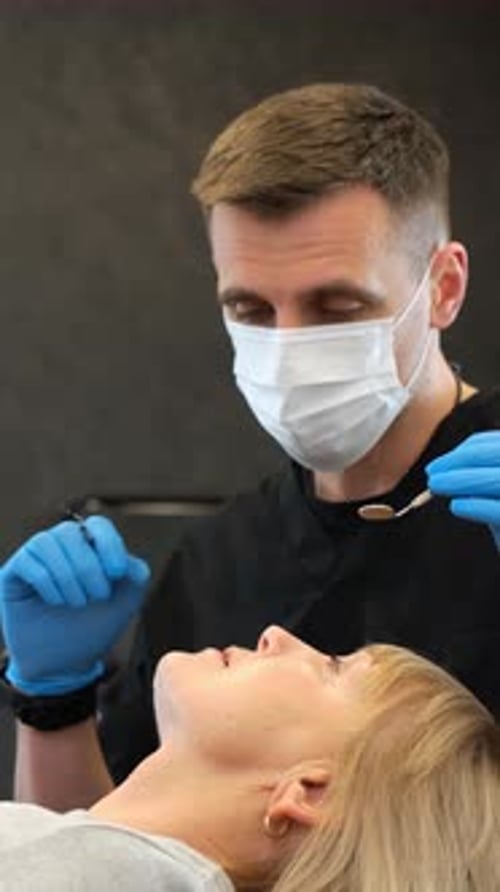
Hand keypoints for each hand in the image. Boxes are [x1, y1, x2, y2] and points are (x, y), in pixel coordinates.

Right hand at [0, 516, 149, 694]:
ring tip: (77, 603)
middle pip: (70, 532)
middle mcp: (60, 547)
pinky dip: (47, 582)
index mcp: (89, 548)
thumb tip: (127, 559)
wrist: (63, 665)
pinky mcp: (13, 574)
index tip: (118, 572)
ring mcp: (34, 558)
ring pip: (46, 542)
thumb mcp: (125, 602)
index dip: (109, 543)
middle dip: (89, 566)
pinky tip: (56, 601)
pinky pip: (27, 562)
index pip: (97, 526)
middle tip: (98, 596)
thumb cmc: (92, 628)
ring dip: (67, 574)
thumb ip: (135, 574)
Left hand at [426, 431, 499, 549]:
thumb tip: (447, 466)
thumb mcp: (496, 495)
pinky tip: (456, 507)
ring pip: (498, 480)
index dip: (468, 450)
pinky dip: (477, 506)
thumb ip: (481, 478)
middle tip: (432, 475)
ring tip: (435, 487)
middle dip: (460, 461)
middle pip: (497, 454)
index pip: (498, 445)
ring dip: (462, 480)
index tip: (440, 464)